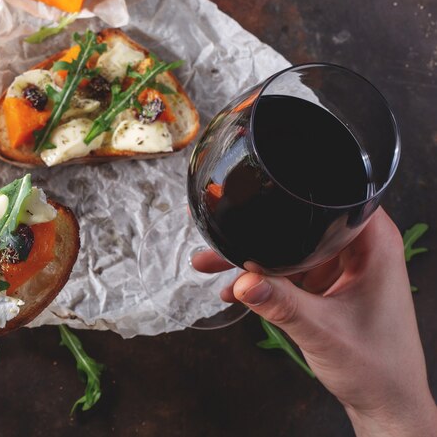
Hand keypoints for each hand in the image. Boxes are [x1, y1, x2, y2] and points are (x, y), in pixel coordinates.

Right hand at [193, 208, 436, 436]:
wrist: (385, 403)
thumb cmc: (377, 367)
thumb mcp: (323, 331)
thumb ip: (282, 304)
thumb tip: (243, 282)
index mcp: (373, 245)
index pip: (334, 198)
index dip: (294, 194)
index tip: (254, 195)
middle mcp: (359, 248)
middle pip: (302, 224)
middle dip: (258, 233)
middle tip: (219, 239)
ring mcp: (342, 266)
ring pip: (291, 247)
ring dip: (254, 257)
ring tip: (213, 264)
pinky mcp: (329, 283)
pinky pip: (290, 270)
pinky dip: (264, 278)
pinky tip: (237, 290)